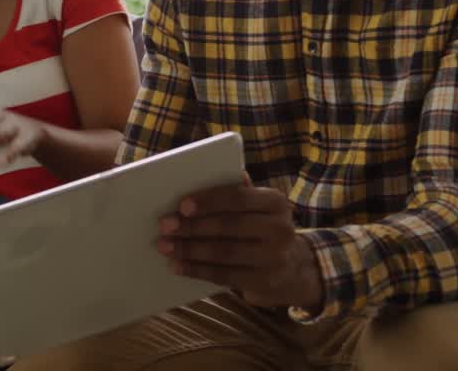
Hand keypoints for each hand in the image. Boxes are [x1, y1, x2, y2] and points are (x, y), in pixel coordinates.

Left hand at [157, 180, 323, 310]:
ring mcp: (275, 258)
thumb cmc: (261, 229)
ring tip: (165, 246)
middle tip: (164, 225)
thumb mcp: (258, 208)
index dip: (208, 201)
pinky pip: (224, 275)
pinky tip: (177, 266)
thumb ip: (236, 193)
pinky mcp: (265, 282)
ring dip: (189, 249)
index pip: (238, 197)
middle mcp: (281, 229)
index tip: (181, 205)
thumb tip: (200, 174)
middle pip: (228, 226)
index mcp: (276, 202)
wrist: (293, 270)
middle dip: (192, 226)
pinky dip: (197, 270)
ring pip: (223, 252)